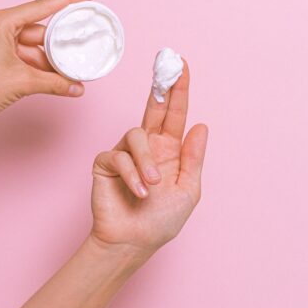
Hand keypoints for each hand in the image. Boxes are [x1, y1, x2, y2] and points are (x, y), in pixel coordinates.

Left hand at [0, 0, 94, 120]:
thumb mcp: (23, 82)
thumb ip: (55, 83)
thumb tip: (77, 88)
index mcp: (0, 21)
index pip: (42, 6)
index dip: (68, 0)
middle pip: (39, 30)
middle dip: (59, 45)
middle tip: (80, 51)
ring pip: (32, 45)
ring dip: (49, 59)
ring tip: (67, 73)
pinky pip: (23, 53)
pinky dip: (37, 64)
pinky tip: (52, 76)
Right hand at [90, 60, 207, 255]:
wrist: (132, 242)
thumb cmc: (160, 221)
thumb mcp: (187, 190)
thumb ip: (193, 157)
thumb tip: (201, 125)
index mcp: (169, 151)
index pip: (175, 114)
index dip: (178, 89)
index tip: (181, 64)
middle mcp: (148, 147)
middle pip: (153, 108)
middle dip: (161, 86)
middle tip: (166, 65)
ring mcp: (126, 153)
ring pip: (136, 134)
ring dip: (147, 162)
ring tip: (153, 186)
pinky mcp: (106, 163)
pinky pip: (119, 156)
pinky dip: (132, 175)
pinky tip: (139, 191)